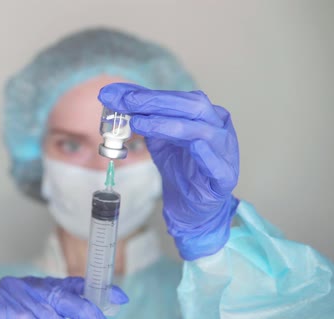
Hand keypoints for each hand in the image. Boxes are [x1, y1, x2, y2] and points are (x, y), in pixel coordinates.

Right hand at [0, 276, 127, 318]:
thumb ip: (64, 308)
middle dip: (85, 315)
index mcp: (40, 286)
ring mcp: (10, 297)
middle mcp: (27, 287)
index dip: (95, 291)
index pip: (71, 285)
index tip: (120, 297)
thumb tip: (99, 315)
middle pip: (61, 300)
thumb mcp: (41, 312)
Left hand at [98, 83, 239, 260]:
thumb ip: (141, 116)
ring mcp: (224, 150)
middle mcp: (218, 126)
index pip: (176, 98)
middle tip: (128, 102)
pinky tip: (192, 145)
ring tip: (140, 123)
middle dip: (157, 102)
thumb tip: (112, 96)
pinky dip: (204, 152)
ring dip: (169, 124)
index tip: (117, 95)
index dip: (146, 94)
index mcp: (203, 114)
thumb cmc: (179, 167)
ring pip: (202, 130)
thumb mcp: (157, 138)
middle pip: (192, 105)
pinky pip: (216, 162)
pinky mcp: (225, 176)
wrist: (191, 205)